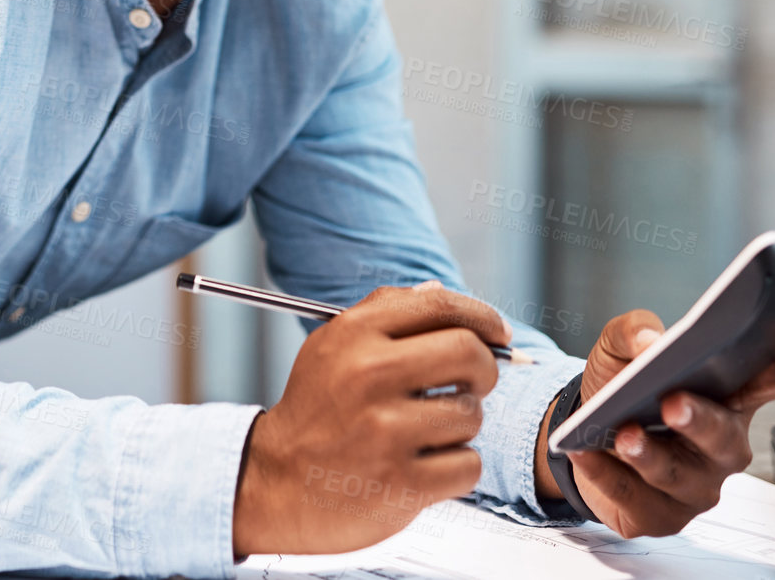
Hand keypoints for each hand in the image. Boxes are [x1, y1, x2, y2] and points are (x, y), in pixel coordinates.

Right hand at [233, 282, 509, 557]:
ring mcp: (385, 431)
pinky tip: (423, 466)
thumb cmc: (313, 414)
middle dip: (485, 370)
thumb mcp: (330, 348)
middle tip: (472, 384)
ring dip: (460, 427)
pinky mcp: (402, 482)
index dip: (481, 316)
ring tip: (424, 433)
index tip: (498, 333)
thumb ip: (383, 314)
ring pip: (472, 414)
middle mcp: (368, 376)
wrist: (276, 483)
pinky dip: (455, 469)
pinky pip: (468, 465)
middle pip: (469, 353)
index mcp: (353, 336)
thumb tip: (437, 290)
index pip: (438, 305)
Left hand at [535, 309, 774, 537]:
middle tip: (674, 403)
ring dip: (650, 455)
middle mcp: (720, 446)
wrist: (579, 432)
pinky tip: (585, 451)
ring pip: (678, 475)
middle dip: (700, 420)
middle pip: (724, 438)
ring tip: (624, 435)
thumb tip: (648, 342)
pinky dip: (605, 473)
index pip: (770, 384)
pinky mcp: (659, 516)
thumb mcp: (619, 347)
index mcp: (726, 399)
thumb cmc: (618, 388)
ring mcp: (695, 485)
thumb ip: (634, 330)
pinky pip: (634, 497)